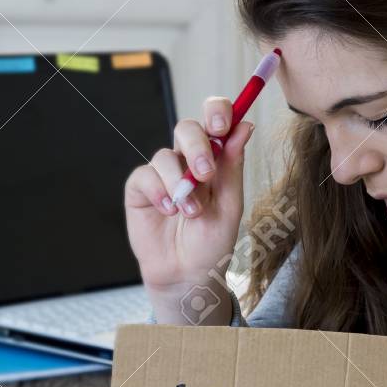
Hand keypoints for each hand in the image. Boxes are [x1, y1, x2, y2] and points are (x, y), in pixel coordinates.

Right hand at [123, 96, 254, 324]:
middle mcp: (188, 159)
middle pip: (186, 127)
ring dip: (180, 183)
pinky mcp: (140, 188)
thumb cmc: (213, 241)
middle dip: (197, 146)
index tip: (222, 126)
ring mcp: (162, 173)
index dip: (217, 112)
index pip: (216, 119)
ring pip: (165, 155)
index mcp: (216, 157)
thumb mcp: (230, 205)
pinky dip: (158, 191)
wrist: (188, 274)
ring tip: (191, 212)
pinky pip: (144, 175)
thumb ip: (233, 166)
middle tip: (205, 173)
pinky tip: (168, 210)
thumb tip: (245, 126)